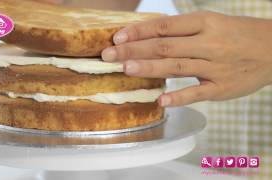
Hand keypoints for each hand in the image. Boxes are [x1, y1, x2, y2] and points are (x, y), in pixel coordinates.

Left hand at [101, 11, 271, 106]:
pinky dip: (178, 97)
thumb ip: (182, 30)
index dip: (139, 31)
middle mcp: (209, 43)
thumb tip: (148, 33)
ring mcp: (216, 67)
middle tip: (109, 55)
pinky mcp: (223, 88)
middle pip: (165, 46)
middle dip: (134, 51)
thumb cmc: (237, 34)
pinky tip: (160, 100)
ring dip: (149, 68)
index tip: (117, 37)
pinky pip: (198, 93)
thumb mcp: (212, 23)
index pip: (165, 26)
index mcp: (205, 23)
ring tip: (125, 70)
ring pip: (177, 67)